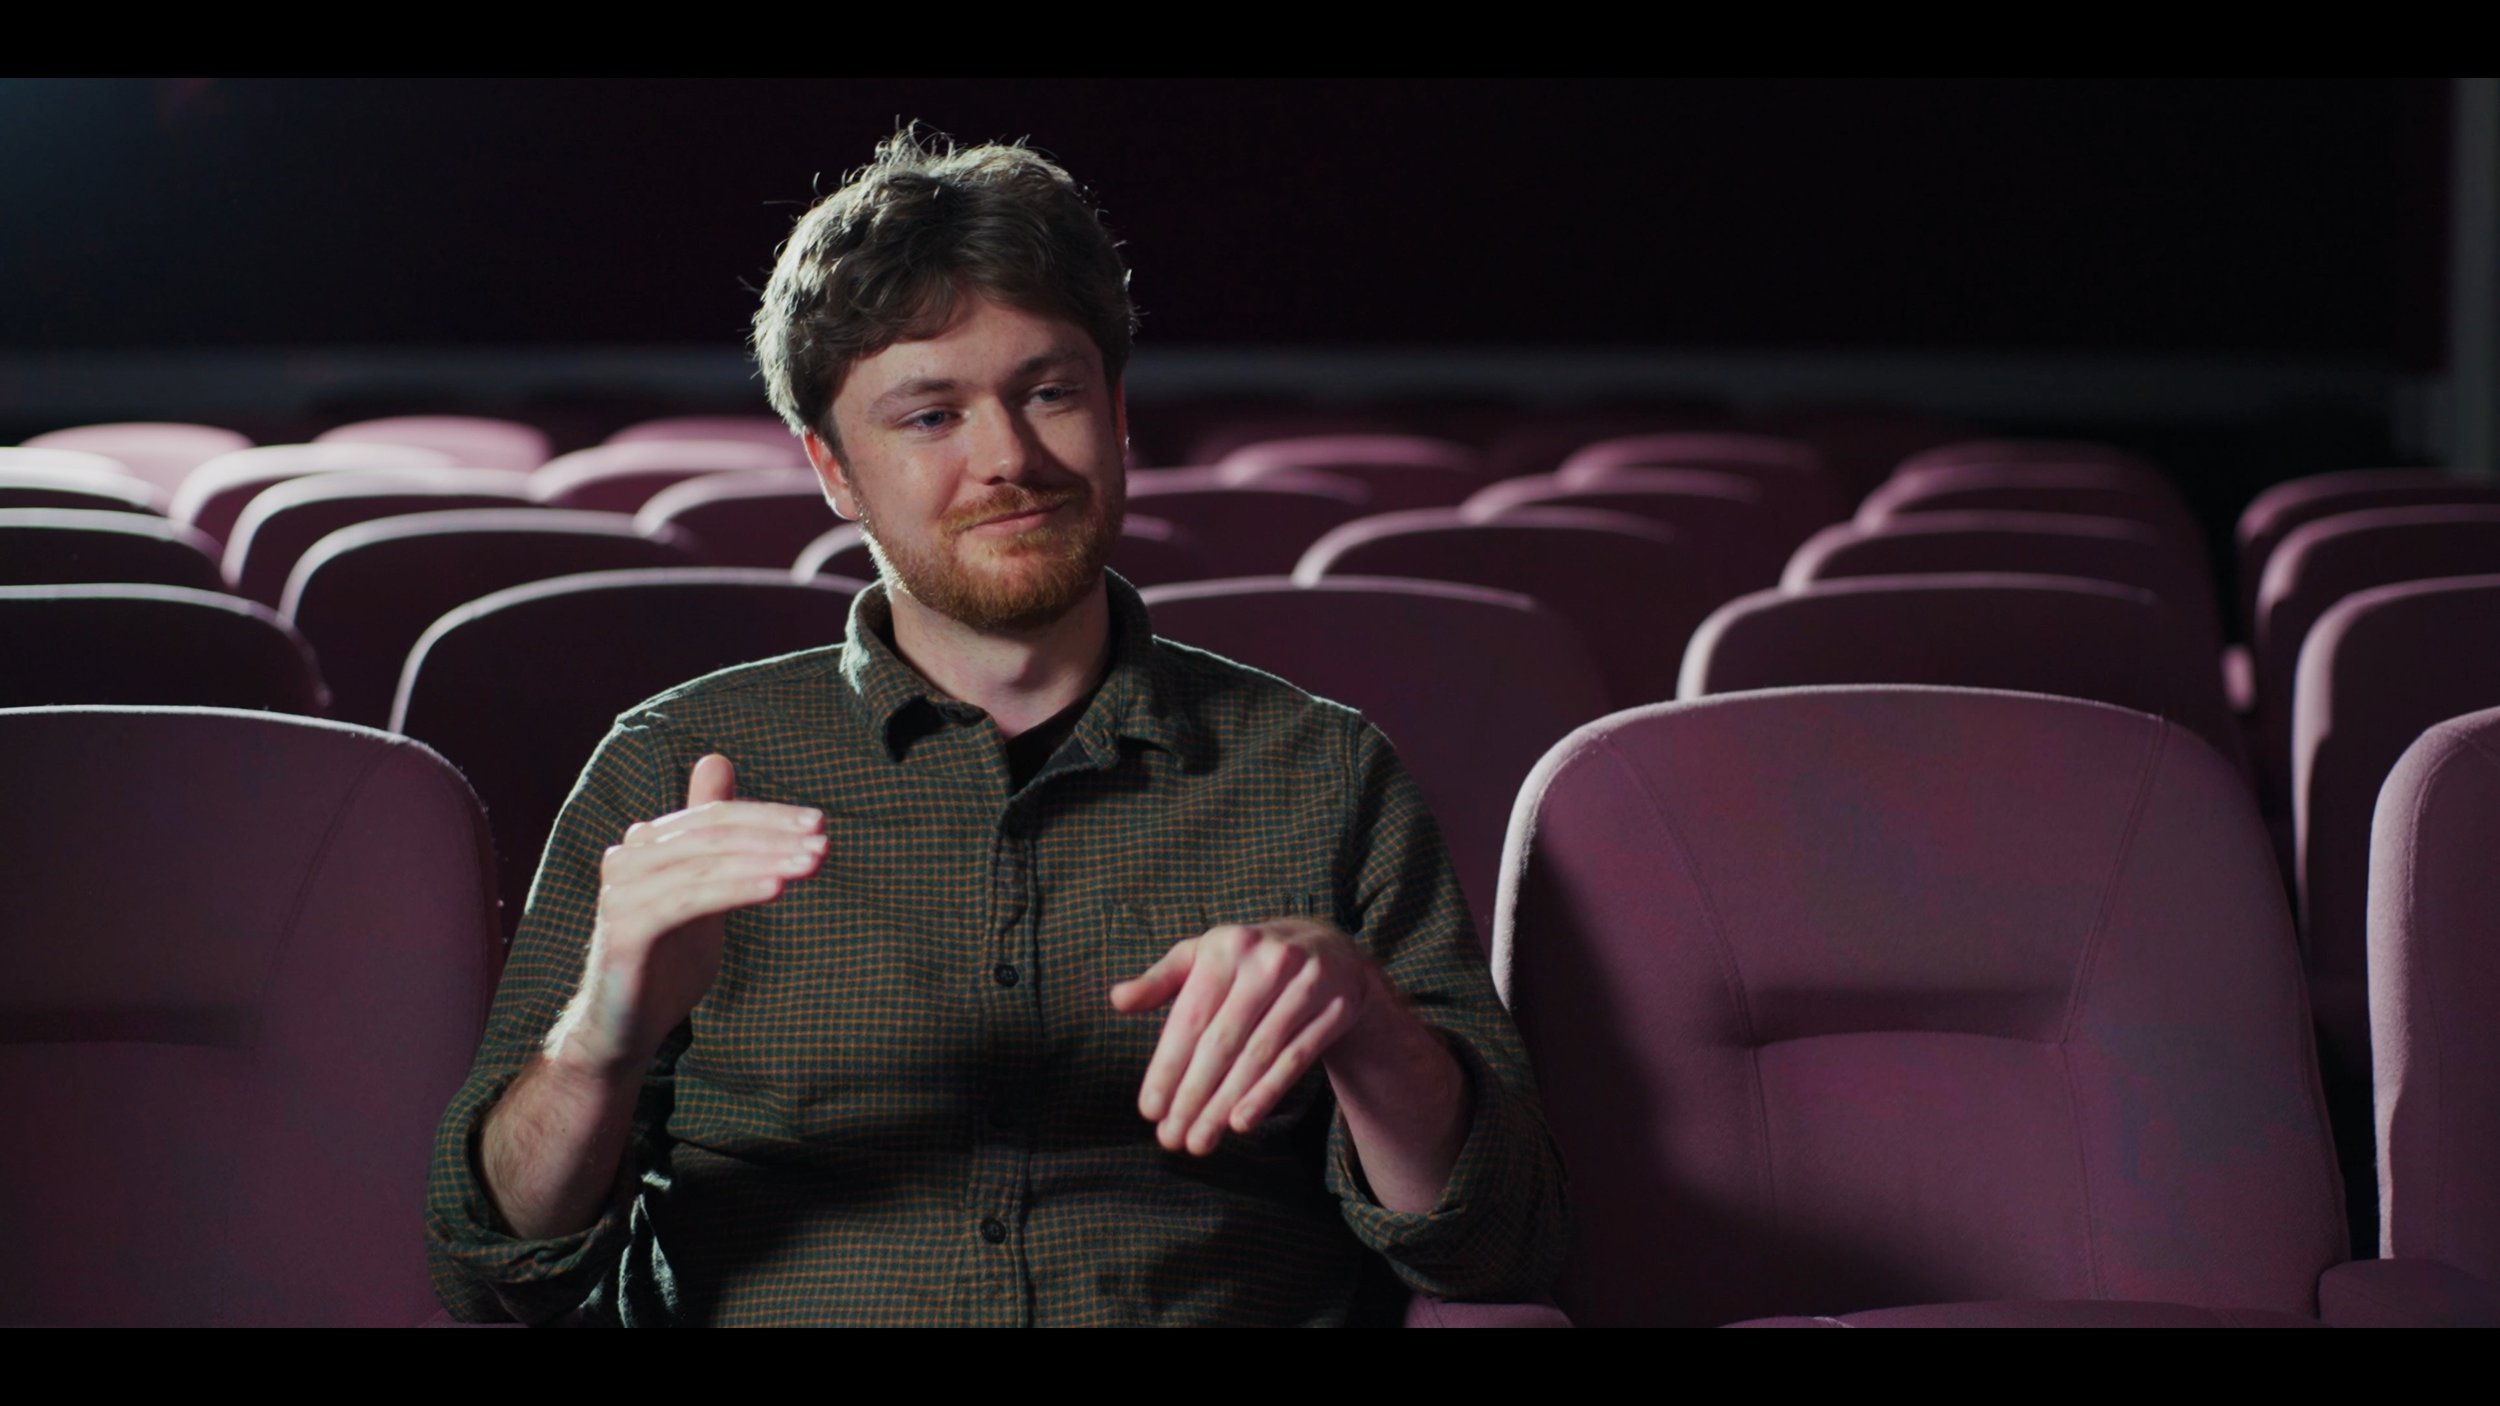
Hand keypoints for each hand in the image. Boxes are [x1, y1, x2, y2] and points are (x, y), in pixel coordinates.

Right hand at [545, 753, 823, 1075]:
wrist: (623, 1027)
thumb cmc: (666, 958)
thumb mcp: (700, 888)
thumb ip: (712, 835)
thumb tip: (716, 758)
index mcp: (646, 844)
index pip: (715, 815)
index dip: (768, 815)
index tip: (819, 822)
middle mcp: (628, 858)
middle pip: (712, 833)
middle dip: (773, 834)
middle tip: (823, 840)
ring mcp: (621, 893)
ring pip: (705, 863)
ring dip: (765, 858)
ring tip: (813, 863)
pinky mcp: (624, 929)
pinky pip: (688, 900)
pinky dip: (736, 888)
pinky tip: (777, 886)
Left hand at [1108, 918, 1382, 1155]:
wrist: (1329, 950)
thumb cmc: (1249, 961)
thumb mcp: (1205, 956)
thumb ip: (1160, 980)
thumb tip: (1117, 1000)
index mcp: (1227, 946)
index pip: (1191, 1018)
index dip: (1168, 1067)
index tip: (1149, 1110)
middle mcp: (1267, 962)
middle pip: (1222, 1043)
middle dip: (1193, 1096)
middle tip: (1172, 1138)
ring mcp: (1306, 985)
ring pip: (1257, 1057)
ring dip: (1224, 1104)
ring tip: (1200, 1140)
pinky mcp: (1335, 1008)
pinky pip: (1295, 1060)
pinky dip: (1266, 1094)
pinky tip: (1241, 1123)